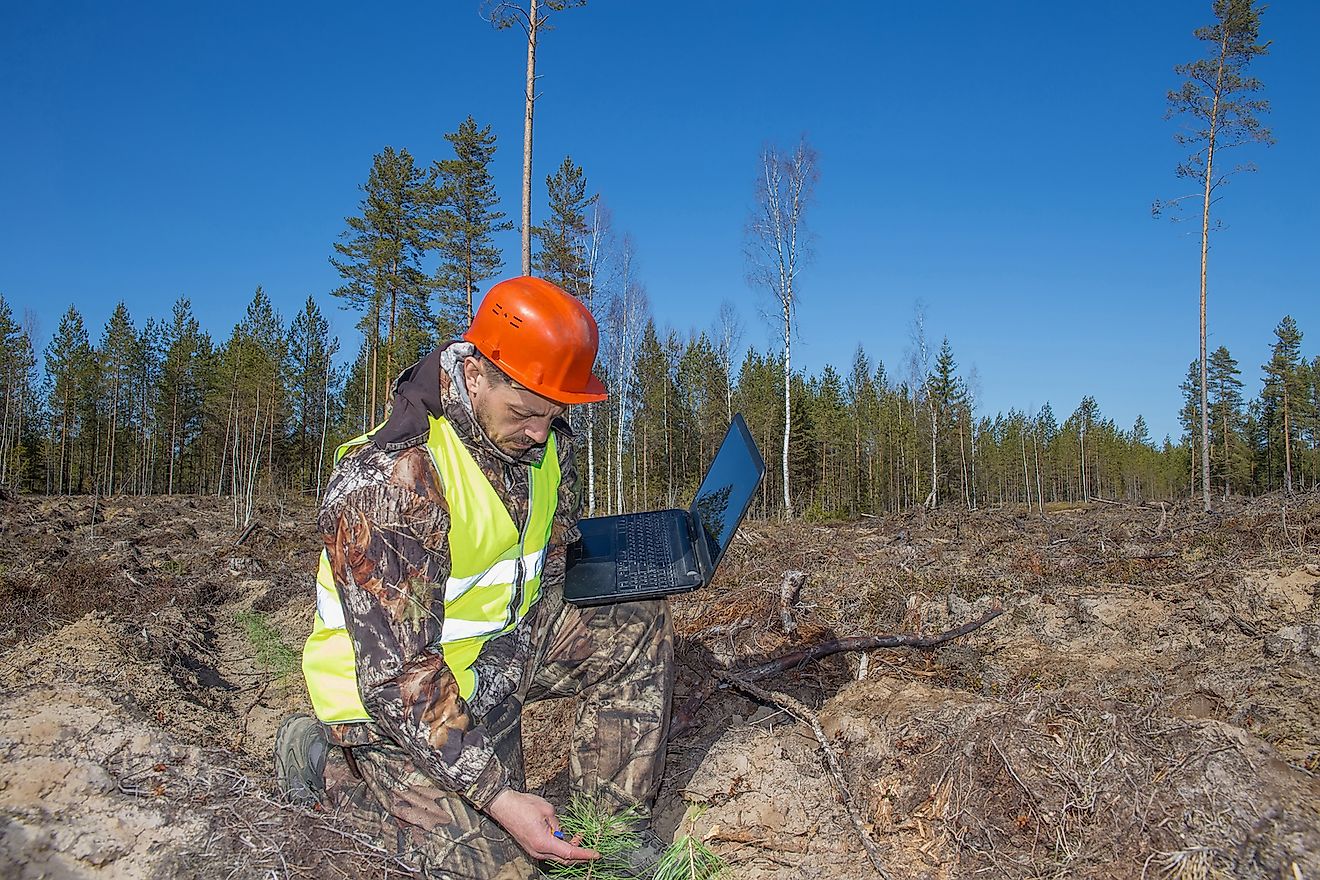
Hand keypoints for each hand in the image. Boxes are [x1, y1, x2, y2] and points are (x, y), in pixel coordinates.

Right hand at [485, 789, 599, 862]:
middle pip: (564, 859)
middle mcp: (538, 851)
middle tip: (589, 844)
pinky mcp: (531, 847)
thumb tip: (561, 832)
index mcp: (544, 842)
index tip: (596, 854)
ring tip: (577, 836)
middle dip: (579, 853)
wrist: (503, 806)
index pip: (570, 853)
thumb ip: (558, 824)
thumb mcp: (548, 811)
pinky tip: (564, 837)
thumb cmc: (523, 806)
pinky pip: (549, 851)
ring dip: (568, 849)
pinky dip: (559, 846)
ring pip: (556, 856)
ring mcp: (533, 850)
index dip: (585, 854)